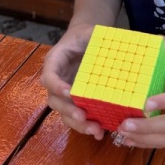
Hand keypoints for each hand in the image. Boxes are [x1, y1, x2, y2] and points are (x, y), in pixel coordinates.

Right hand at [40, 23, 105, 139]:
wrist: (86, 41)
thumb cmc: (86, 35)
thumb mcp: (90, 31)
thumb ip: (95, 35)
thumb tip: (114, 41)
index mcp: (55, 61)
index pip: (49, 75)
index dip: (56, 86)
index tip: (70, 92)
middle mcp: (57, 80)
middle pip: (55, 100)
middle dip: (68, 110)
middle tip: (82, 116)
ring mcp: (65, 93)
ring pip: (65, 113)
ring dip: (78, 124)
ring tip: (95, 130)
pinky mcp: (76, 102)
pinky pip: (77, 117)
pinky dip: (87, 126)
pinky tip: (101, 132)